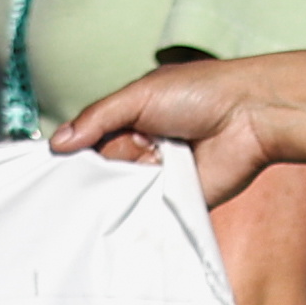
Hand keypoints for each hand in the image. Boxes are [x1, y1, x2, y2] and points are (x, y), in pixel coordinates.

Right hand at [52, 58, 277, 208]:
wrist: (251, 115)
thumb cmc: (204, 92)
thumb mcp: (141, 93)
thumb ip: (98, 117)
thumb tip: (57, 143)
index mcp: (132, 120)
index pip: (89, 143)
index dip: (73, 154)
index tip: (54, 164)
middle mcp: (142, 150)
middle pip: (99, 171)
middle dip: (98, 168)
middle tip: (111, 159)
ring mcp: (158, 177)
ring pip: (118, 193)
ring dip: (119, 187)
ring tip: (136, 170)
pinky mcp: (175, 201)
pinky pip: (146, 212)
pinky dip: (137, 209)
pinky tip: (132, 202)